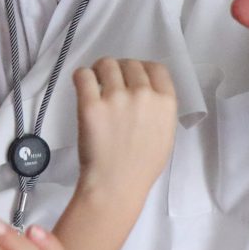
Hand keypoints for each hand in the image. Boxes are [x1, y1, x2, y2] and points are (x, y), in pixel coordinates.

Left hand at [73, 59, 176, 204]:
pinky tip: (83, 87)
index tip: (132, 78)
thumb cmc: (142, 167)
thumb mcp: (166, 135)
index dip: (142, 69)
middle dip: (120, 71)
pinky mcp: (90, 104)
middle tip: (111, 85)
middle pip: (130, 64)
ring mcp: (116, 98)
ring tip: (96, 84)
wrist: (116, 185)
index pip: (156, 67)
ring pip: (106, 64)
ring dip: (100, 71)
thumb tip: (147, 91)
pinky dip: (82, 77)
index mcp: (165, 102)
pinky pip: (83, 75)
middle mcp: (143, 94)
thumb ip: (160, 109)